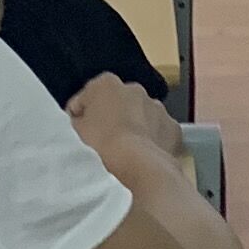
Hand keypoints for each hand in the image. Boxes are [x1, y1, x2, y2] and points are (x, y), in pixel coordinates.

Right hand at [67, 73, 184, 171]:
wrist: (137, 165)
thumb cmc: (101, 144)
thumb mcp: (76, 131)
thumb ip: (77, 120)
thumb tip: (81, 121)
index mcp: (106, 83)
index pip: (87, 97)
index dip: (80, 115)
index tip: (78, 132)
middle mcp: (134, 89)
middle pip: (117, 103)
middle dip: (111, 118)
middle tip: (103, 143)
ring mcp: (157, 107)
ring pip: (141, 116)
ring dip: (134, 128)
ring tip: (125, 152)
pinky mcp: (173, 127)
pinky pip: (159, 132)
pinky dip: (153, 141)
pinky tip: (144, 157)